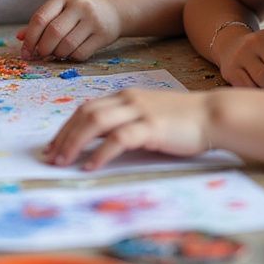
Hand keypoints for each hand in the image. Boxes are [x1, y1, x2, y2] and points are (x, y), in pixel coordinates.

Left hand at [17, 0, 120, 60]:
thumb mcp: (59, 9)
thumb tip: (20, 38)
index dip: (30, 38)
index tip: (26, 51)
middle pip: (53, 33)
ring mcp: (92, 19)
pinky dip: (71, 57)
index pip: (40, 18)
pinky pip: (81, 53)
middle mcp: (78, 5)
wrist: (112, 10)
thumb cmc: (78, 11)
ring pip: (67, 45)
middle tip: (41, 55)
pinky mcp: (103, 34)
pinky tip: (71, 53)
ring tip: (57, 52)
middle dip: (43, 49)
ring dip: (57, 54)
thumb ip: (41, 22)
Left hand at [44, 88, 209, 169]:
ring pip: (96, 122)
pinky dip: (100, 153)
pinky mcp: (151, 127)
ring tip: (63, 162)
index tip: (54, 145)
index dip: (67, 127)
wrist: (212, 115)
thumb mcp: (149, 115)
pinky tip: (91, 166)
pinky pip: (119, 139)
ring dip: (75, 143)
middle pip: (85, 114)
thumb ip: (127, 123)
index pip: (87, 108)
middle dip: (64, 136)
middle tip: (51, 157)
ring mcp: (139, 111)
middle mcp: (127, 100)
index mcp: (125, 96)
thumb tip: (102, 142)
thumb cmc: (183, 120)